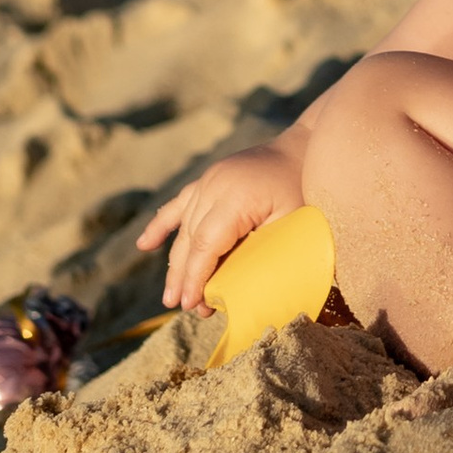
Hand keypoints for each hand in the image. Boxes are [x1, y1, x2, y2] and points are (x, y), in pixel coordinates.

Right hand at [136, 140, 305, 309]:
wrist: (307, 146)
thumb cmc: (305, 190)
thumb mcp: (291, 224)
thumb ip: (261, 253)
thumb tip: (237, 293)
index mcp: (236, 197)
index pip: (206, 245)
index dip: (195, 277)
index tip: (190, 305)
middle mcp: (216, 185)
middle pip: (191, 239)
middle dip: (183, 277)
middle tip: (179, 306)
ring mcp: (210, 179)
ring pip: (184, 227)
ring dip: (176, 262)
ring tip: (171, 295)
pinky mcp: (209, 177)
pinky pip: (179, 203)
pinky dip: (161, 224)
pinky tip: (144, 244)